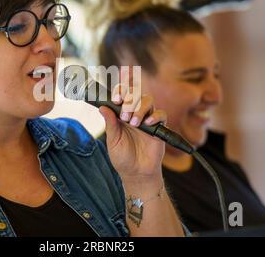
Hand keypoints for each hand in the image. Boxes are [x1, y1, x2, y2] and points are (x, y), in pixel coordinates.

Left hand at [99, 68, 166, 182]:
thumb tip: (103, 107)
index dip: (120, 92)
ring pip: (148, 100)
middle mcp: (134, 113)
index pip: (122, 95)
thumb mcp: (113, 141)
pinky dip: (155, 116)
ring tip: (134, 123)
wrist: (136, 173)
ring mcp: (147, 119)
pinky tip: (148, 123)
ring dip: (140, 108)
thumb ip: (110, 124)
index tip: (116, 99)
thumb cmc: (122, 157)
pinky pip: (161, 114)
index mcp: (121, 114)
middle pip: (136, 94)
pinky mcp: (159, 127)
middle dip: (129, 101)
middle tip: (124, 116)